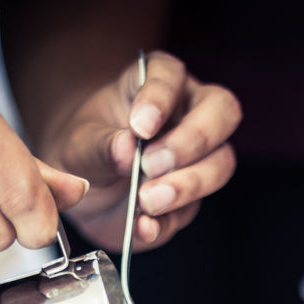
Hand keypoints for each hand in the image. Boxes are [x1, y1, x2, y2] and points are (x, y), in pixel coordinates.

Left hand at [43, 51, 240, 251]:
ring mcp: (199, 158)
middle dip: (192, 141)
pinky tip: (144, 226)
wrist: (82, 188)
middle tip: (151, 165)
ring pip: (221, 163)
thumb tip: (126, 148)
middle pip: (222, 113)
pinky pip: (192, 209)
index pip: (173, 76)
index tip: (139, 126)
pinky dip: (169, 221)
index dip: (161, 98)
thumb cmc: (85, 147)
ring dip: (188, 184)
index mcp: (160, 83)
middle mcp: (190, 114)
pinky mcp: (191, 198)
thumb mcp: (81, 141)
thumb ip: (102, 143)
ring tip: (147, 200)